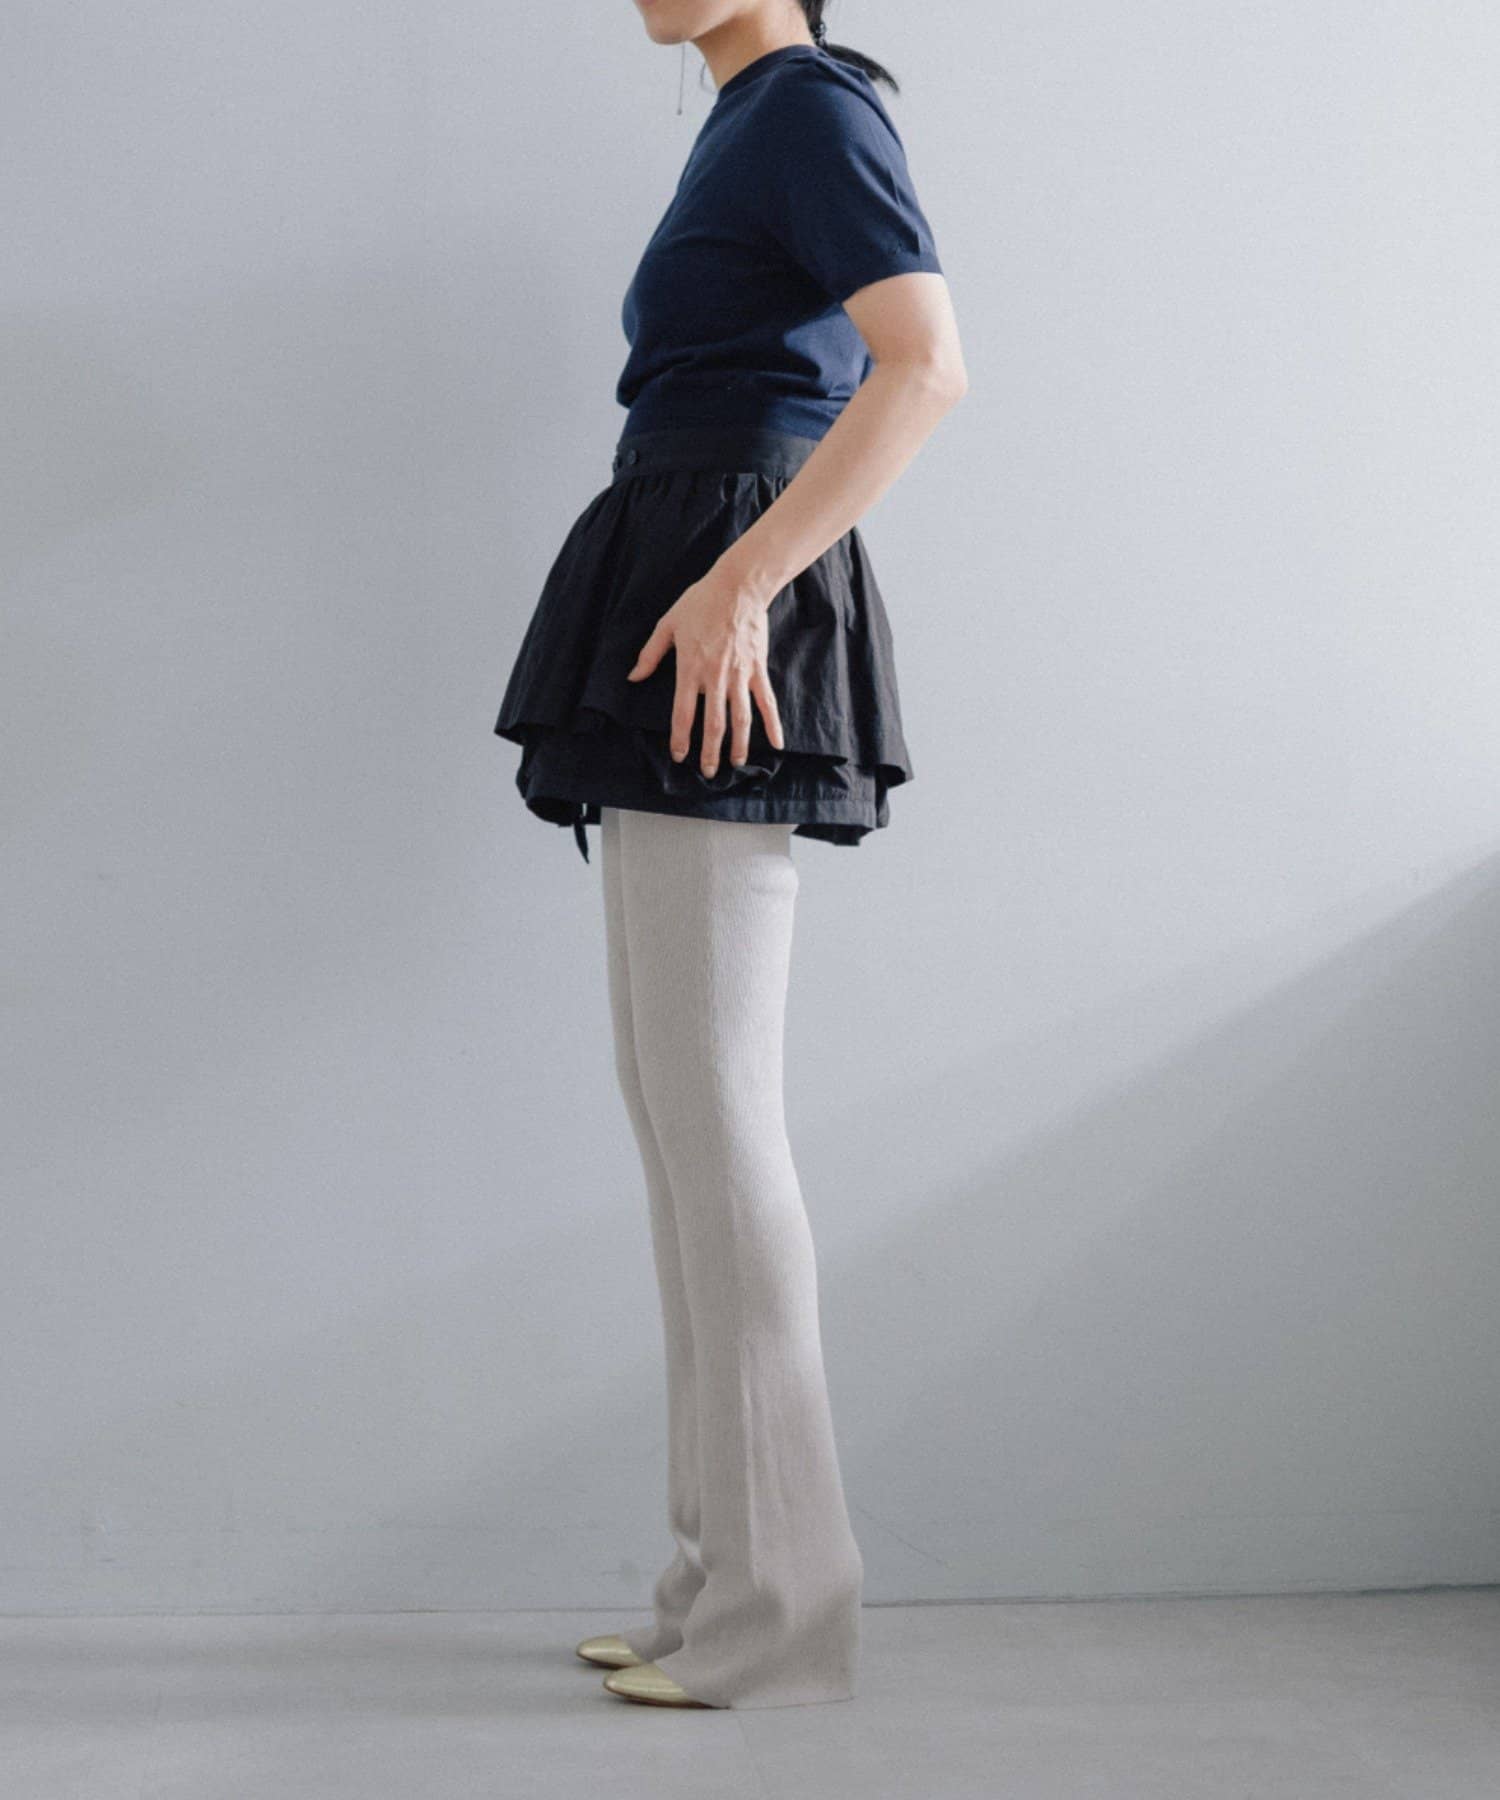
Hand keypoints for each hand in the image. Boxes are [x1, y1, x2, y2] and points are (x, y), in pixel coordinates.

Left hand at [625, 562, 785, 777]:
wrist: (738, 586)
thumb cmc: (700, 602)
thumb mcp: (668, 624)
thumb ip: (650, 654)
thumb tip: (634, 676)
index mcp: (690, 668)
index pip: (683, 713)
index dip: (680, 738)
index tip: (679, 755)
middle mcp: (715, 676)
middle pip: (713, 723)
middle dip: (710, 751)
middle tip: (708, 772)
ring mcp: (739, 675)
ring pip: (740, 718)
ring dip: (738, 745)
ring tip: (736, 764)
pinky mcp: (757, 669)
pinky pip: (766, 701)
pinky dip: (773, 723)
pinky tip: (777, 743)